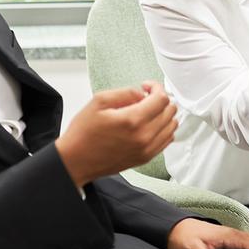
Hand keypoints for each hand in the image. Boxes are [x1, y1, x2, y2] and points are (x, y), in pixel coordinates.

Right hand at [56, 82, 177, 186]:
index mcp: (132, 121)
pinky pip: (167, 140)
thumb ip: (125, 92)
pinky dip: (163, 128)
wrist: (76, 161)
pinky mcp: (145, 158)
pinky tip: (149, 124)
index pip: (161, 99)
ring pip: (172, 125)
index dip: (156, 87)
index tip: (146, 86)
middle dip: (160, 99)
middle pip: (170, 111)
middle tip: (146, 97)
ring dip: (164, 114)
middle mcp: (143, 137)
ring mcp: (146, 149)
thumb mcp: (99, 101)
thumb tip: (142, 93)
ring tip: (148, 110)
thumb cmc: (83, 133)